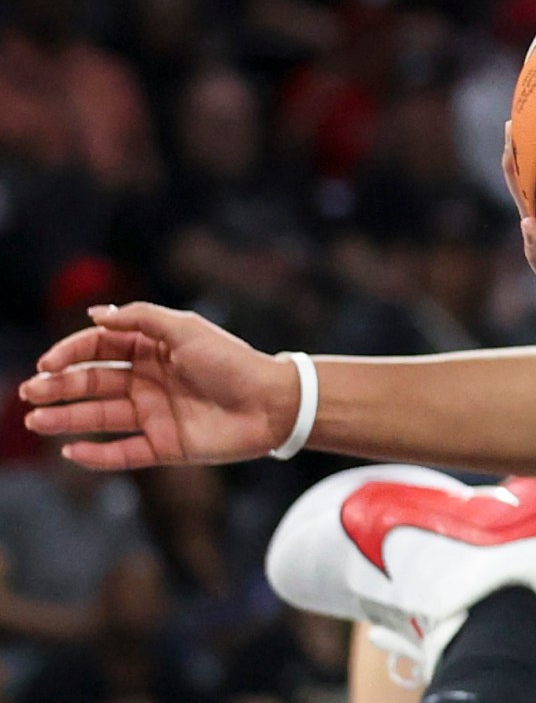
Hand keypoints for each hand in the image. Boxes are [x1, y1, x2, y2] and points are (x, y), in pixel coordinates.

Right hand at [19, 304, 300, 468]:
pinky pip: (122, 452)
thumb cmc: (233, 361)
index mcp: (153, 350)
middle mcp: (148, 381)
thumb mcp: (187, 329)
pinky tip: (69, 450)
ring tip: (35, 418)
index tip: (48, 363)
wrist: (272, 403)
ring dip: (65, 418)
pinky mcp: (164, 445)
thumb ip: (142, 319)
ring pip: (99, 417)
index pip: (100, 348)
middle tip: (30, 393)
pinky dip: (96, 454)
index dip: (71, 353)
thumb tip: (96, 313)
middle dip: (58, 387)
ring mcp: (154, 414)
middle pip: (92, 383)